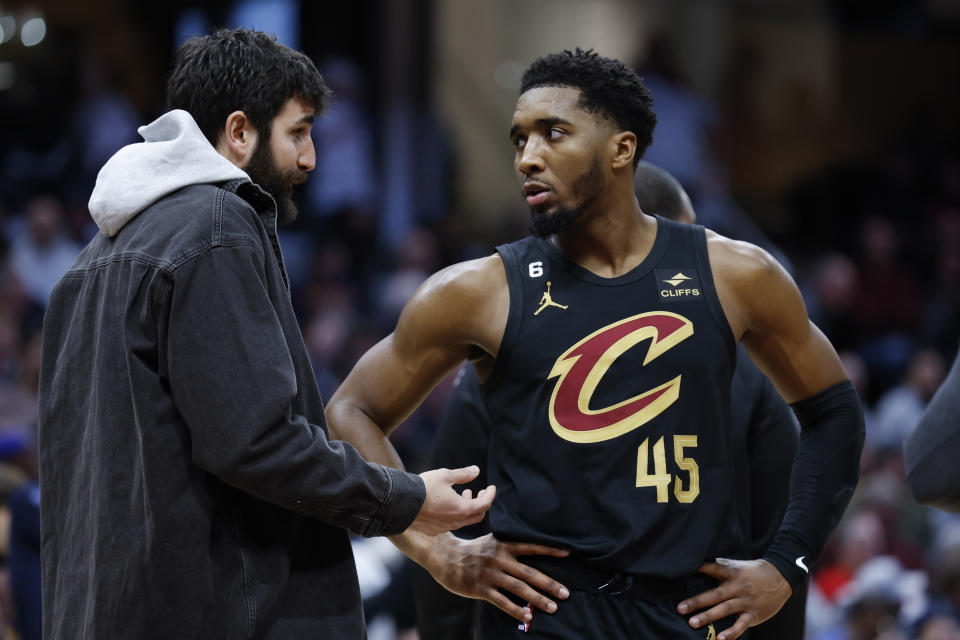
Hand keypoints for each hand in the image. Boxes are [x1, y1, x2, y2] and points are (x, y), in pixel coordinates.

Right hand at [409, 466, 495, 535]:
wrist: (401, 503)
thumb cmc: (424, 488)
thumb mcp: (445, 475)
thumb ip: (463, 474)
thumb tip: (476, 471)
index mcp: (462, 509)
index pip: (485, 504)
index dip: (491, 495)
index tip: (491, 487)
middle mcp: (456, 522)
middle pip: (478, 515)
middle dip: (482, 503)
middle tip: (481, 492)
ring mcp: (445, 528)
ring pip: (464, 520)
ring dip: (468, 507)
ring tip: (465, 493)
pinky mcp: (434, 530)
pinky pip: (451, 523)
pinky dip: (456, 513)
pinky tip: (448, 503)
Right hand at [422, 532, 570, 623]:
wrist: (445, 557)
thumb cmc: (473, 550)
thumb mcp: (491, 540)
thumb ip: (509, 544)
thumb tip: (531, 546)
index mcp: (503, 545)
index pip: (530, 546)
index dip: (549, 549)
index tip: (567, 553)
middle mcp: (499, 559)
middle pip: (528, 572)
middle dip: (549, 583)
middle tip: (565, 593)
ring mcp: (490, 575)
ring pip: (518, 589)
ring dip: (537, 599)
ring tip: (553, 607)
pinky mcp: (480, 589)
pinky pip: (502, 602)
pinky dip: (516, 609)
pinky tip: (528, 616)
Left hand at [677, 558, 790, 639]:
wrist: (781, 577)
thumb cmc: (751, 572)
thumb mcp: (736, 566)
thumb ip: (719, 568)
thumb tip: (695, 568)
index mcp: (732, 572)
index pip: (714, 568)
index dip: (700, 567)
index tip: (685, 569)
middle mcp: (738, 587)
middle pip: (715, 594)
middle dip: (697, 602)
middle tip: (680, 608)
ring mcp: (746, 601)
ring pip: (725, 610)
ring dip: (708, 617)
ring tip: (693, 623)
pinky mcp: (753, 614)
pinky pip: (741, 625)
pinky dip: (731, 633)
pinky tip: (720, 638)